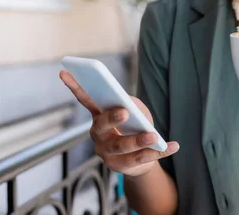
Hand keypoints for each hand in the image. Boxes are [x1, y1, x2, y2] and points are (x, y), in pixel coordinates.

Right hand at [59, 70, 179, 176]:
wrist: (141, 158)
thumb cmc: (135, 127)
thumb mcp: (135, 110)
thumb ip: (131, 104)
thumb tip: (130, 105)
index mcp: (99, 116)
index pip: (85, 99)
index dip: (74, 86)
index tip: (64, 71)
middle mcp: (98, 135)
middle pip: (102, 126)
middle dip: (112, 118)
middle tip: (124, 112)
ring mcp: (108, 153)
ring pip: (122, 147)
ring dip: (138, 141)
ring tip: (154, 136)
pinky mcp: (123, 167)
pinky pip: (142, 159)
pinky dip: (161, 151)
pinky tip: (174, 145)